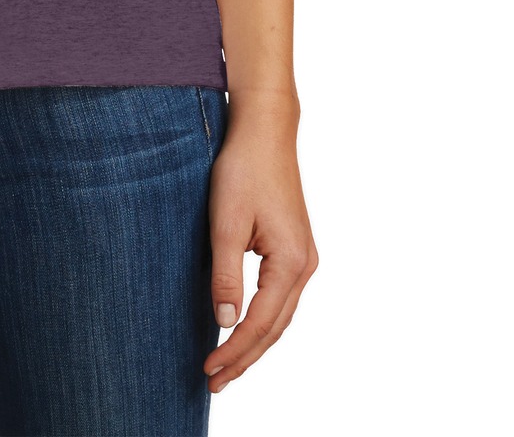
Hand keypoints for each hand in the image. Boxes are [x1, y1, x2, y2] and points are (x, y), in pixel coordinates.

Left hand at [203, 94, 317, 393]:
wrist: (265, 131)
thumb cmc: (243, 169)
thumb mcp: (226, 222)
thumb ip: (226, 274)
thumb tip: (225, 322)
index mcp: (291, 262)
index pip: (261, 323)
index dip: (234, 350)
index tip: (208, 369)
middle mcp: (305, 265)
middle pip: (275, 327)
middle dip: (245, 357)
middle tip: (214, 382)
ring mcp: (303, 257)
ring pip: (280, 316)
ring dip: (254, 343)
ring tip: (226, 366)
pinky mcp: (294, 248)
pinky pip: (280, 298)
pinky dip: (262, 320)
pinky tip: (243, 329)